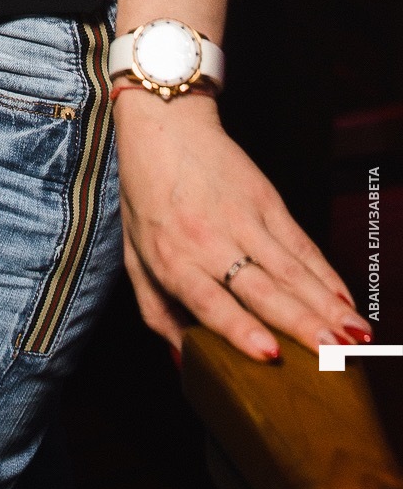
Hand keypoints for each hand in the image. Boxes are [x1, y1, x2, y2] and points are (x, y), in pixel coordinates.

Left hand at [114, 91, 369, 360]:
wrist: (165, 123)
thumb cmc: (146, 197)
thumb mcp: (135, 256)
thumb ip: (158, 313)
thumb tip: (185, 365)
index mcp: (172, 259)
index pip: (208, 299)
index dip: (239, 327)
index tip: (269, 353)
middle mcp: (209, 240)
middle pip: (261, 287)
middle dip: (300, 322)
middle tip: (332, 353)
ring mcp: (242, 218)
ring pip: (290, 268)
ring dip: (326, 303)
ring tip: (352, 335)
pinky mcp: (267, 200)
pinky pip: (301, 244)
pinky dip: (327, 274)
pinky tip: (347, 300)